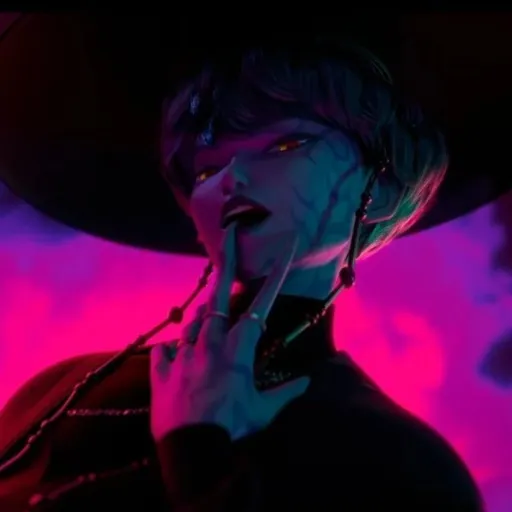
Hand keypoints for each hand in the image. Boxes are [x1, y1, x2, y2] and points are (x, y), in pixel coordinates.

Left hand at [150, 226, 309, 441]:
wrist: (193, 449)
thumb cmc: (233, 427)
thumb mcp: (263, 411)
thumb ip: (285, 392)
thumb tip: (307, 381)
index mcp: (236, 350)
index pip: (259, 308)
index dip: (273, 279)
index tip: (285, 252)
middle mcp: (209, 343)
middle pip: (219, 297)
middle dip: (227, 263)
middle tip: (229, 234)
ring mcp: (182, 354)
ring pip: (192, 321)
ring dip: (202, 314)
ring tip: (208, 312)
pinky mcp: (161, 370)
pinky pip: (164, 351)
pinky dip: (170, 350)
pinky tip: (173, 352)